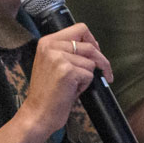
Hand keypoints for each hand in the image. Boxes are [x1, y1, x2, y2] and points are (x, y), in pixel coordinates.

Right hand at [22, 23, 112, 137]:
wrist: (37, 113)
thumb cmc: (47, 93)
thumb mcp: (52, 64)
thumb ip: (67, 51)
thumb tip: (94, 45)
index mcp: (47, 42)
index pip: (79, 29)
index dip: (92, 40)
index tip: (97, 52)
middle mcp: (51, 46)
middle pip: (90, 45)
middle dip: (101, 60)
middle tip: (106, 72)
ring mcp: (59, 58)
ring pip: (91, 62)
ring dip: (87, 76)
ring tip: (73, 86)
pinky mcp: (67, 71)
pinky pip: (89, 75)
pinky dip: (85, 86)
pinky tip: (71, 91)